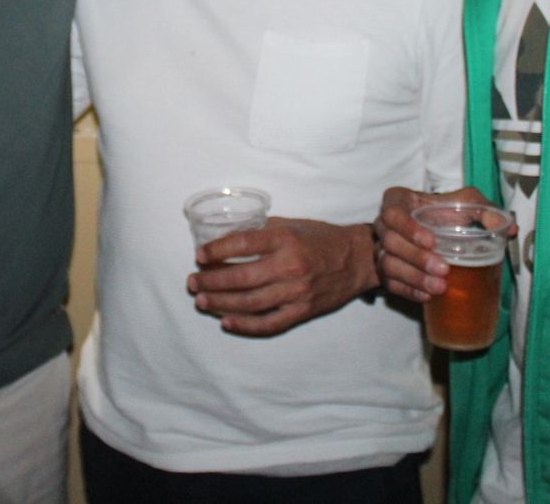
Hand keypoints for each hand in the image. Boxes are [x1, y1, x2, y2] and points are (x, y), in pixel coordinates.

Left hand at [186, 218, 374, 336]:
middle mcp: (290, 266)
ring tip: (201, 300)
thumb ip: (262, 231)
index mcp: (286, 239)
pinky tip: (226, 322)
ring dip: (221, 303)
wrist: (357, 260)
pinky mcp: (302, 311)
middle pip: (242, 277)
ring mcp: (297, 291)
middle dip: (212, 281)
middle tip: (192, 282)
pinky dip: (245, 325)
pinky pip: (269, 323)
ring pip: (250, 302)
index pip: (244, 243)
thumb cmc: (320, 238)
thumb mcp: (292, 225)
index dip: (217, 250)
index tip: (199, 255)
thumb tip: (226, 237)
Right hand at [373, 186, 499, 301]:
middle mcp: (385, 226)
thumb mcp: (463, 204)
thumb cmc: (444, 215)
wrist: (423, 236)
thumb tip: (510, 228)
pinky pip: (390, 284)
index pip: (392, 212)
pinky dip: (409, 291)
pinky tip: (428, 296)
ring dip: (413, 278)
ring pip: (388, 265)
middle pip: (390, 242)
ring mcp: (382, 250)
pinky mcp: (386, 272)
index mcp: (398, 202)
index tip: (432, 241)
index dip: (408, 228)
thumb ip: (485, 209)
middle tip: (443, 269)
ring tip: (440, 287)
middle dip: (416, 258)